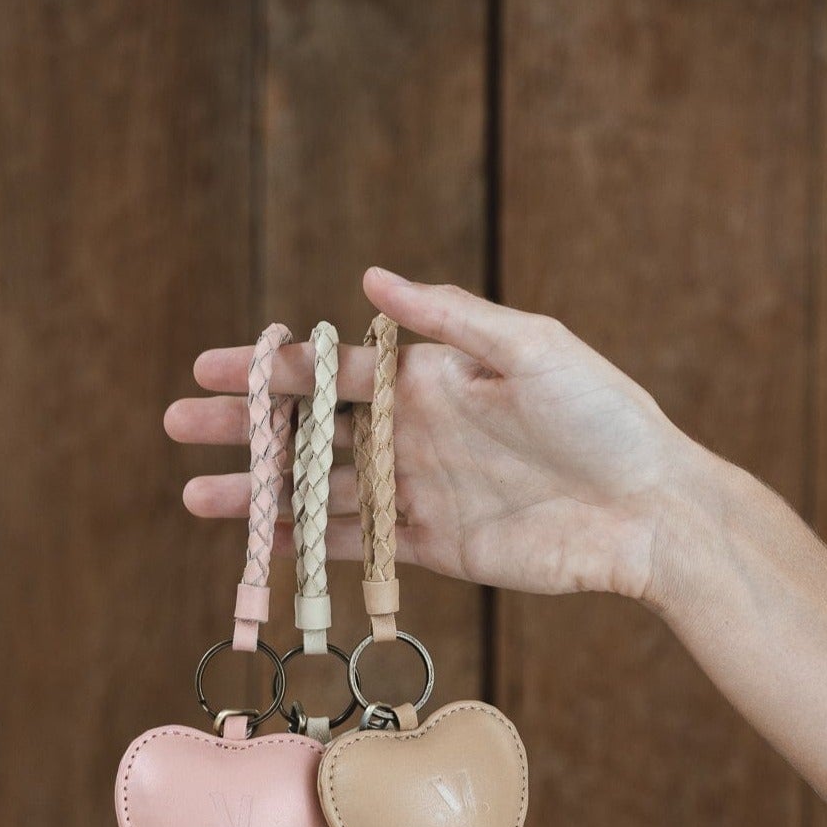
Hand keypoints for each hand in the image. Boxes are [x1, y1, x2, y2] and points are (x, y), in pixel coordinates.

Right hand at [165, 267, 698, 600]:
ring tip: (197, 497)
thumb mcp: (532, 348)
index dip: (268, 371)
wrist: (649, 511)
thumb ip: (448, 319)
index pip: (332, 371)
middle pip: (311, 431)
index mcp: (431, 377)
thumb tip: (370, 279)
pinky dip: (310, 546)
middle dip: (246, 430)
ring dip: (260, 496)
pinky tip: (262, 544)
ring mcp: (419, 492)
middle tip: (177, 428)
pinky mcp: (435, 548)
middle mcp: (414, 432)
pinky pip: (359, 547)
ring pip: (321, 494)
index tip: (208, 370)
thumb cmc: (604, 416)